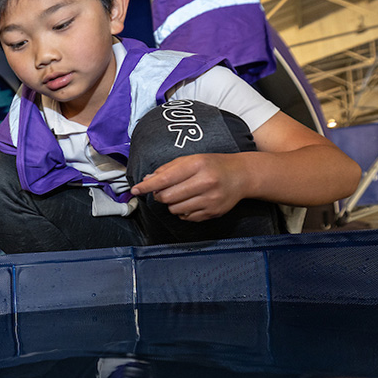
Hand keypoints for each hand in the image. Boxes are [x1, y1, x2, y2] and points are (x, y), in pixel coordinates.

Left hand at [130, 153, 245, 220]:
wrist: (241, 175)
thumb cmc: (213, 165)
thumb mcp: (192, 159)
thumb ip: (169, 168)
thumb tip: (148, 179)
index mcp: (197, 165)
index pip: (166, 178)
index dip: (147, 186)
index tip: (135, 190)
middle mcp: (205, 182)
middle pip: (168, 197)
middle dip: (159, 195)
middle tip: (162, 190)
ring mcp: (210, 199)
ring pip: (175, 209)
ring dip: (171, 204)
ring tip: (180, 195)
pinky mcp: (213, 212)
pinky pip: (186, 217)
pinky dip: (183, 211)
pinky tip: (190, 202)